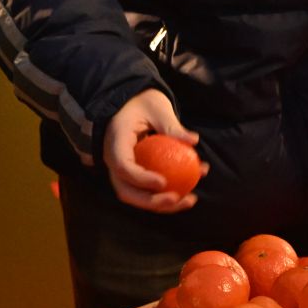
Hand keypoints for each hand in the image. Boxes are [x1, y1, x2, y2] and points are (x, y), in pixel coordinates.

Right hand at [102, 88, 201, 213]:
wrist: (127, 105)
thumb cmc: (141, 103)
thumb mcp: (156, 107)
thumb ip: (172, 125)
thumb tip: (193, 140)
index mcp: (115, 143)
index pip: (122, 167)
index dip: (141, 179)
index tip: (164, 182)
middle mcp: (114, 162)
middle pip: (126, 191)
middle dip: (151, 201)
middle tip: (177, 198)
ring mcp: (123, 172)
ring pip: (137, 197)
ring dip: (162, 205)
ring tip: (190, 200)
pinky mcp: (134, 176)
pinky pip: (148, 191)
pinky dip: (167, 195)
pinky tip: (191, 193)